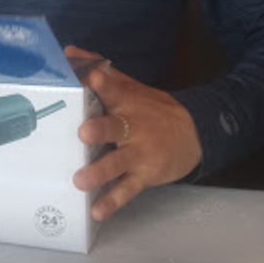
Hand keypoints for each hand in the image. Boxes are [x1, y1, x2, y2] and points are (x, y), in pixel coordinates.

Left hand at [66, 46, 201, 221]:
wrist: (194, 133)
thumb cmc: (149, 109)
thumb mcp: (129, 87)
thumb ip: (98, 70)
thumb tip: (69, 51)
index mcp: (127, 103)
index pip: (115, 89)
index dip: (104, 83)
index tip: (94, 77)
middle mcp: (133, 127)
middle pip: (115, 127)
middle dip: (100, 129)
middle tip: (83, 134)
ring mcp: (139, 153)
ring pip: (118, 163)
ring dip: (99, 172)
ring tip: (80, 181)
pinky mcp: (144, 175)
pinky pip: (127, 190)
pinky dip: (112, 201)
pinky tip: (97, 211)